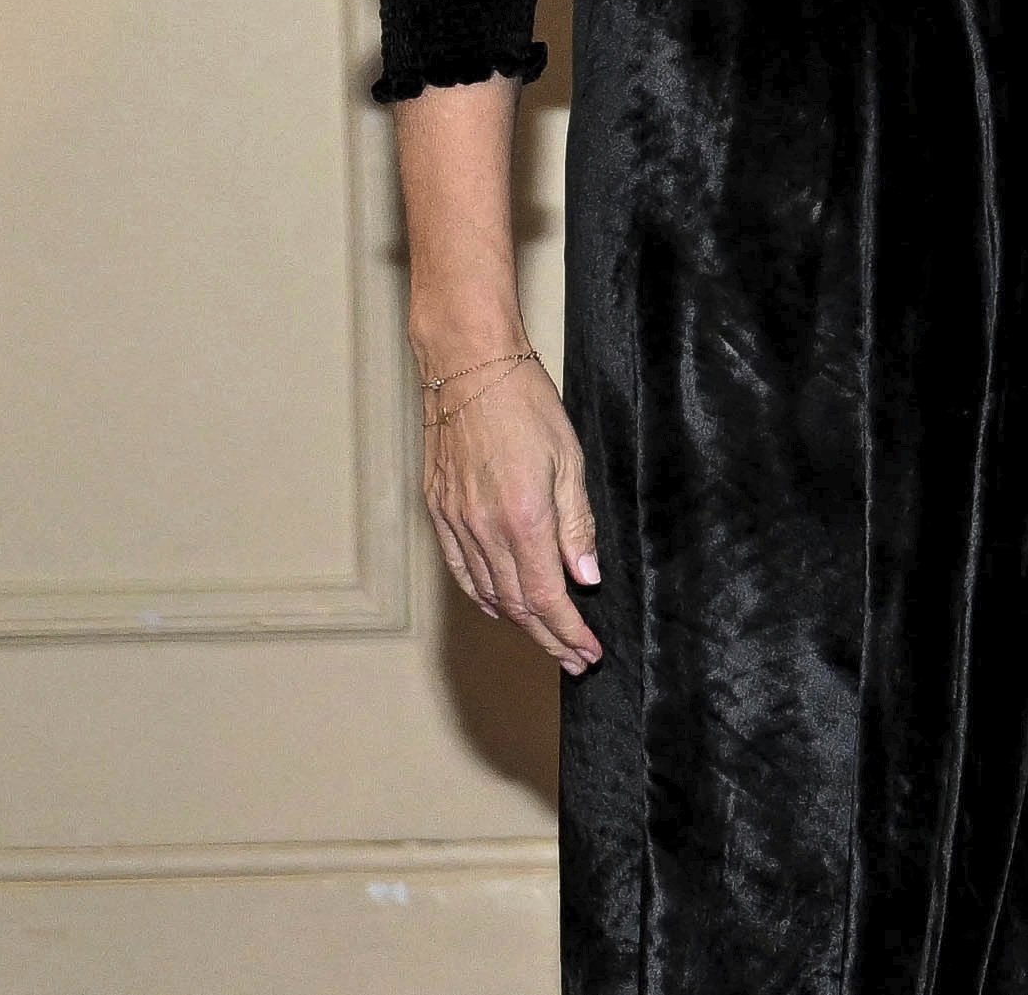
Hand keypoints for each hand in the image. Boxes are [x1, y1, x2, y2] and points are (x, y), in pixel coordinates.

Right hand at [422, 354, 600, 673]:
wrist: (469, 369)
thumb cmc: (526, 406)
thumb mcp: (570, 459)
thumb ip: (576, 523)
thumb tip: (585, 576)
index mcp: (523, 518)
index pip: (546, 596)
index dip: (568, 631)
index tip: (589, 652)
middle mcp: (483, 528)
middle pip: (517, 604)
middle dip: (549, 637)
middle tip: (574, 658)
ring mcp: (455, 522)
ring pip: (488, 591)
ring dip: (519, 623)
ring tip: (546, 640)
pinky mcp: (438, 511)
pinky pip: (460, 569)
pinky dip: (482, 596)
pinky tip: (499, 607)